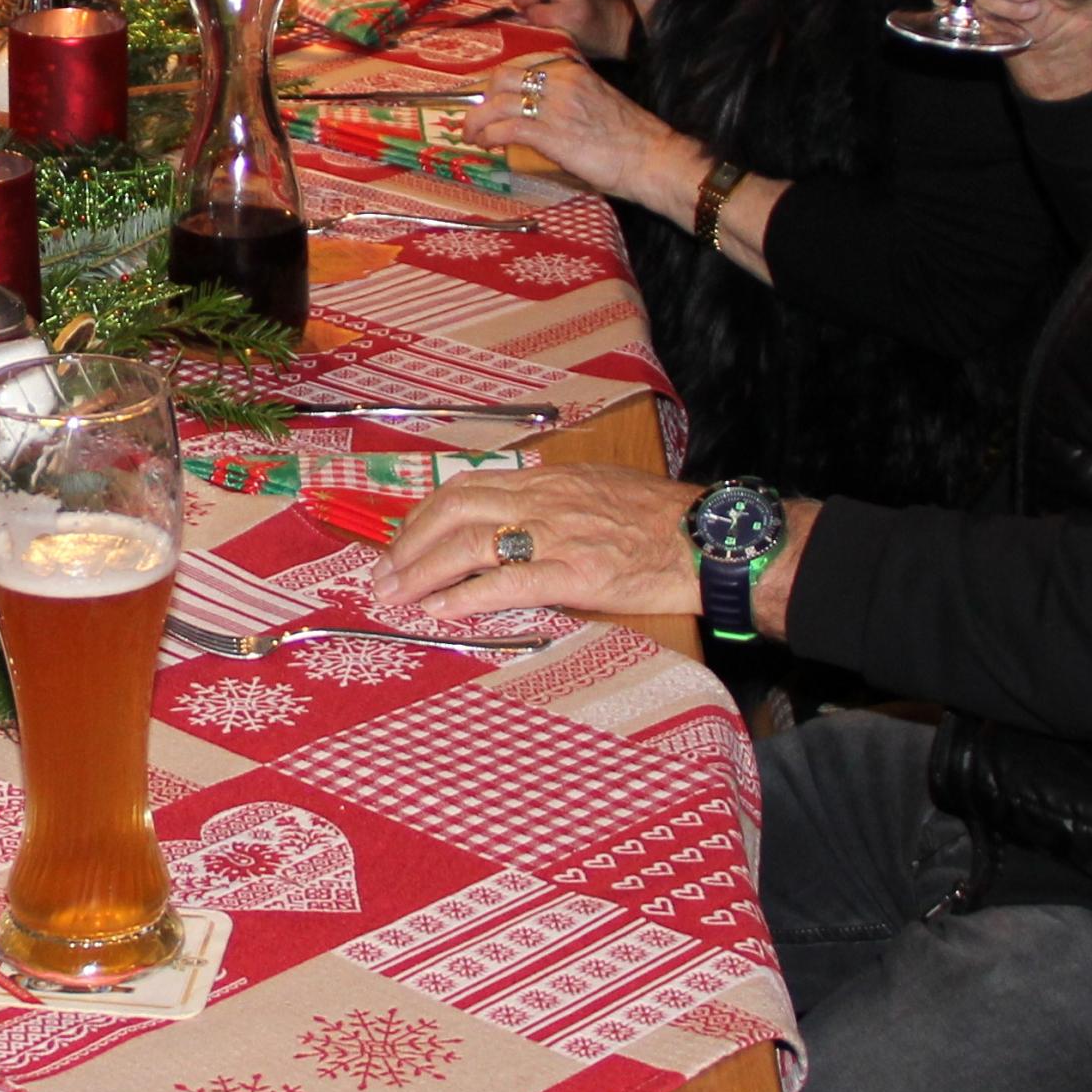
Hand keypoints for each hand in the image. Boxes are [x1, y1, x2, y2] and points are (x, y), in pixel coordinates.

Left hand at [380, 467, 706, 623]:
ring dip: (422, 570)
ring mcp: (556, 536)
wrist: (708, 539)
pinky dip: (465, 596)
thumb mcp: (600, 489)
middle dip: (409, 541)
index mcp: (548, 480)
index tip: (403, 538)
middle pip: (454, 508)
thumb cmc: (661, 518)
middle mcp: (543, 501)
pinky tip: (441, 610)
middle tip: (383, 572)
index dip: (426, 513)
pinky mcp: (573, 574)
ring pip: (469, 542)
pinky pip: (505, 583)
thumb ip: (554, 499)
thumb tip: (516, 511)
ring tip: (396, 595)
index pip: (468, 486)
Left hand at [462, 48, 693, 208]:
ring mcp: (556, 106)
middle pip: (502, 77)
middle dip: (482, 98)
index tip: (490, 97)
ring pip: (498, 103)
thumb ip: (569, 97)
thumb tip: (539, 113)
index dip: (499, 83)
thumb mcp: (599, 100)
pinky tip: (487, 145)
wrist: (653, 158)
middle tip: (477, 117)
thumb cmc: (632, 137)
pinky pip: (508, 128)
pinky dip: (490, 135)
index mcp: (573, 70)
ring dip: (478, 121)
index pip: (523, 65)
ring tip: (473, 136)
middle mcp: (561, 81)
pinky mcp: (552, 134)